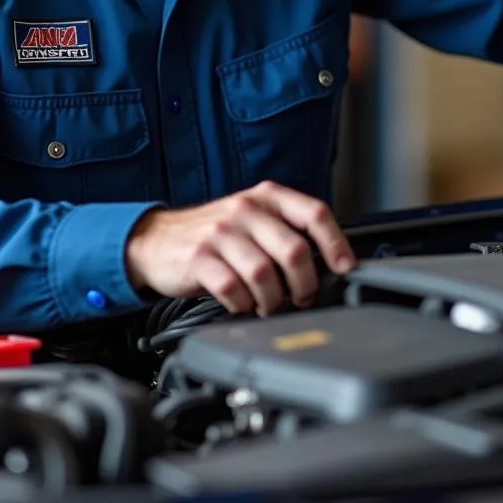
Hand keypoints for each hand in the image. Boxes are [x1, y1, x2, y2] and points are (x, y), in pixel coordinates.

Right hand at [124, 181, 355, 316]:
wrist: (157, 239)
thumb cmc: (215, 234)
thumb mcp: (252, 219)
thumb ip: (286, 230)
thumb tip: (329, 261)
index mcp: (266, 197)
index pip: (314, 213)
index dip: (336, 244)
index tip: (345, 268)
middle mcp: (245, 210)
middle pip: (294, 251)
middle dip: (305, 285)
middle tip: (301, 297)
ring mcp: (221, 233)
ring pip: (265, 275)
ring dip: (273, 300)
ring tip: (268, 304)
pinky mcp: (199, 258)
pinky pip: (234, 290)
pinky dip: (244, 305)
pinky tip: (242, 303)